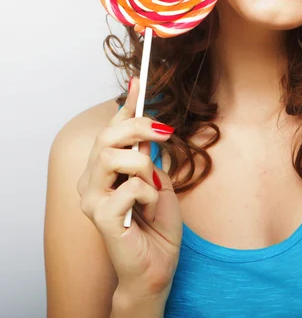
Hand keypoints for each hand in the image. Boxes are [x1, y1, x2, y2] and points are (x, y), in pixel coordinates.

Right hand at [77, 77, 182, 297]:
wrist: (157, 266)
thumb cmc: (156, 225)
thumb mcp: (157, 180)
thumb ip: (148, 155)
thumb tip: (151, 124)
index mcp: (104, 171)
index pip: (111, 129)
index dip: (126, 104)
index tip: (139, 80)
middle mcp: (91, 181)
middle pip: (107, 136)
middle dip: (139, 126)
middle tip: (165, 132)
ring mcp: (91, 199)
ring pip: (113, 155)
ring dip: (143, 164)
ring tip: (153, 185)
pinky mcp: (100, 217)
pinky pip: (130, 186)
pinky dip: (150, 193)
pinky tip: (149, 209)